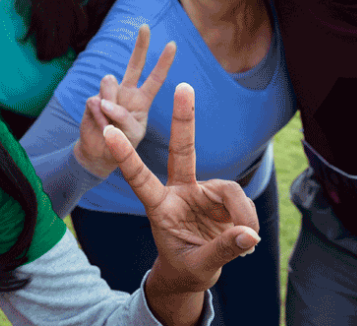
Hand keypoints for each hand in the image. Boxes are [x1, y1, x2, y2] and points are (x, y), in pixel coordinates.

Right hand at [74, 25, 175, 178]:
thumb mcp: (133, 133)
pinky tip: (100, 126)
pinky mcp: (92, 101)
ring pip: (109, 82)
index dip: (164, 62)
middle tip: (145, 26)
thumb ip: (124, 115)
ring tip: (110, 120)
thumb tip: (103, 100)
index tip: (173, 44)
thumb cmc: (123, 144)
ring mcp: (108, 95)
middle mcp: (127, 92)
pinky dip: (99, 117)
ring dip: (111, 101)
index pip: (156, 78)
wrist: (99, 154)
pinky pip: (96, 103)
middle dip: (140, 45)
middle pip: (134, 64)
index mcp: (142, 100)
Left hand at [104, 84, 259, 324]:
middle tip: (182, 84)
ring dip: (242, 215)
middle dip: (184, 118)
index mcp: (158, 207)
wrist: (193, 272)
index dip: (125, 155)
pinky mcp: (220, 196)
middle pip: (183, 150)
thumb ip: (223, 250)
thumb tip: (249, 235)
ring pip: (229, 191)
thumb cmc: (186, 266)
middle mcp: (178, 191)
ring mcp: (200, 191)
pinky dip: (247, 219)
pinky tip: (247, 238)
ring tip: (245, 242)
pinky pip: (240, 201)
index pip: (139, 177)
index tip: (107, 130)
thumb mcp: (200, 266)